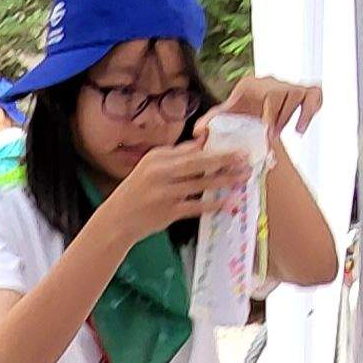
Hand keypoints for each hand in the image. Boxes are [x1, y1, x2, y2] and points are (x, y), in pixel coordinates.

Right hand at [94, 139, 249, 242]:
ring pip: (201, 185)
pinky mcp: (168, 212)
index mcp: (157, 158)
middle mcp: (161, 173)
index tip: (235, 146)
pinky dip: (213, 205)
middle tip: (244, 158)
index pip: (191, 150)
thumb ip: (176, 156)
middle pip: (199, 163)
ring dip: (224, 181)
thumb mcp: (151, 167)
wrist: (117, 218)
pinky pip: (196, 207)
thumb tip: (203, 143)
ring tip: (242, 178)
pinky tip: (228, 202)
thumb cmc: (137, 191)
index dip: (215, 148)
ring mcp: (165, 193)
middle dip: (224, 160)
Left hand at [208, 76, 326, 134]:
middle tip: (273, 137)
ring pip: (299, 95)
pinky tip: (301, 128)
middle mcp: (273, 81)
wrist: (256, 104)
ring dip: (294, 116)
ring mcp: (290, 85)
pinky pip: (315, 95)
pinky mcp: (306, 91)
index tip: (269, 134)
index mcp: (252, 84)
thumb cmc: (241, 110)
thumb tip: (197, 133)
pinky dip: (311, 110)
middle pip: (283, 95)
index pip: (266, 95)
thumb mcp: (227, 115)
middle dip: (280, 118)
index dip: (271, 116)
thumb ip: (212, 122)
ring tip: (287, 132)